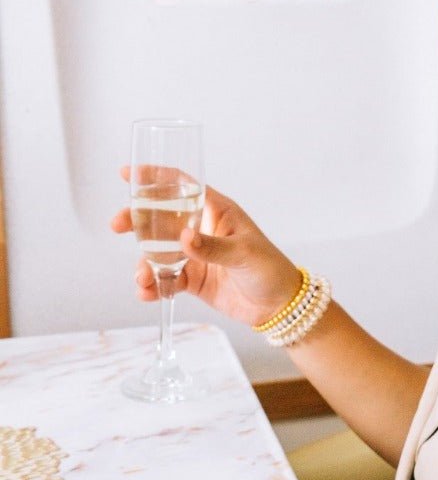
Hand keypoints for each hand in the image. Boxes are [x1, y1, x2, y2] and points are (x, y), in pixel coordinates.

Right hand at [110, 170, 301, 328]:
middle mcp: (200, 229)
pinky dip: (152, 286)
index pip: (182, 186)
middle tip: (117, 225)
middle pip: (159, 218)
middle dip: (136, 220)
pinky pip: (164, 279)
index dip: (156, 177)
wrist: (278, 306)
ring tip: (141, 277)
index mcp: (215, 211)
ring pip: (157, 251)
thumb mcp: (243, 253)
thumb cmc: (269, 268)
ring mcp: (193, 255)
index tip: (128, 173)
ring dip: (143, 262)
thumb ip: (212, 247)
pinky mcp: (191, 279)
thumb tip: (182, 239)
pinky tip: (147, 293)